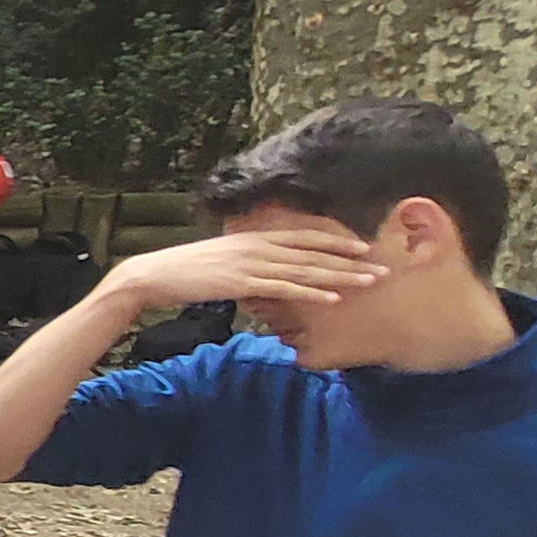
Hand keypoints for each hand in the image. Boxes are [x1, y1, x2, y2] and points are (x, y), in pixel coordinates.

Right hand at [104, 228, 384, 315]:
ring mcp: (251, 263)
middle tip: (383, 268)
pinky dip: (312, 293)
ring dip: (342, 277)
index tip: (364, 248)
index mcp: (254, 237)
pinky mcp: (242, 282)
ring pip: (307, 270)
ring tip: (370, 283)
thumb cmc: (184, 272)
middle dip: (352, 261)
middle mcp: (258, 245)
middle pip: (315, 252)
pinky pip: (285, 288)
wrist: (153, 275)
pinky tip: (333, 299)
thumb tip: (264, 281)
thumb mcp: (221, 263)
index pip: (306, 237)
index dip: (337, 241)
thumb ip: (247, 266)